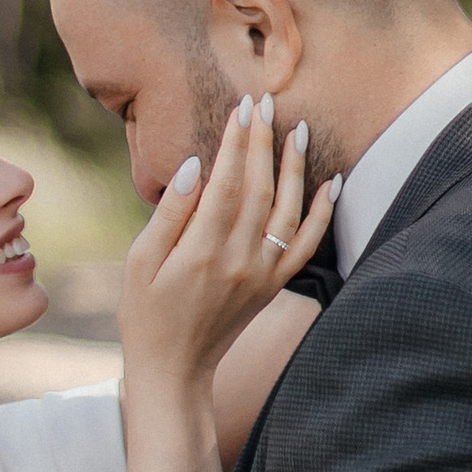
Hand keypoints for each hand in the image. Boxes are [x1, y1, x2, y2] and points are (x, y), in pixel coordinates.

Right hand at [116, 96, 335, 393]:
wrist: (174, 370)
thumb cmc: (145, 313)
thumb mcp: (139, 262)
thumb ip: (169, 213)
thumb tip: (195, 165)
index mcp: (201, 252)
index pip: (227, 184)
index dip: (236, 143)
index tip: (242, 107)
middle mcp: (239, 262)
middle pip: (259, 189)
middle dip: (263, 142)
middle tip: (265, 102)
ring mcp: (262, 275)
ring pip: (288, 212)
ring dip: (295, 168)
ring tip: (297, 129)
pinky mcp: (274, 286)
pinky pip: (307, 246)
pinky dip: (323, 214)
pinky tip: (332, 182)